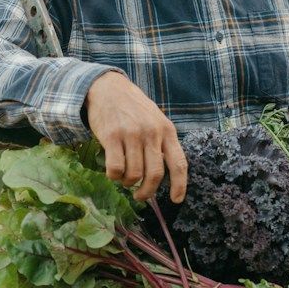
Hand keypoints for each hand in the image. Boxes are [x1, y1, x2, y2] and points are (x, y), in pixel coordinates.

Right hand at [86, 71, 187, 202]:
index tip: (176, 200)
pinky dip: (114, 176)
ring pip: (134, 174)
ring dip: (128, 182)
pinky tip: (113, 171)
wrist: (108, 87)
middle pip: (155, 174)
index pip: (179, 163)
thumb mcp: (155, 120)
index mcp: (167, 130)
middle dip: (148, 191)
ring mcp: (131, 134)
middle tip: (140, 196)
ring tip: (124, 178)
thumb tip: (162, 176)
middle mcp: (151, 133)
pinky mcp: (111, 136)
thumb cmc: (133, 108)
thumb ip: (161, 143)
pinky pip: (115, 168)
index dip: (179, 185)